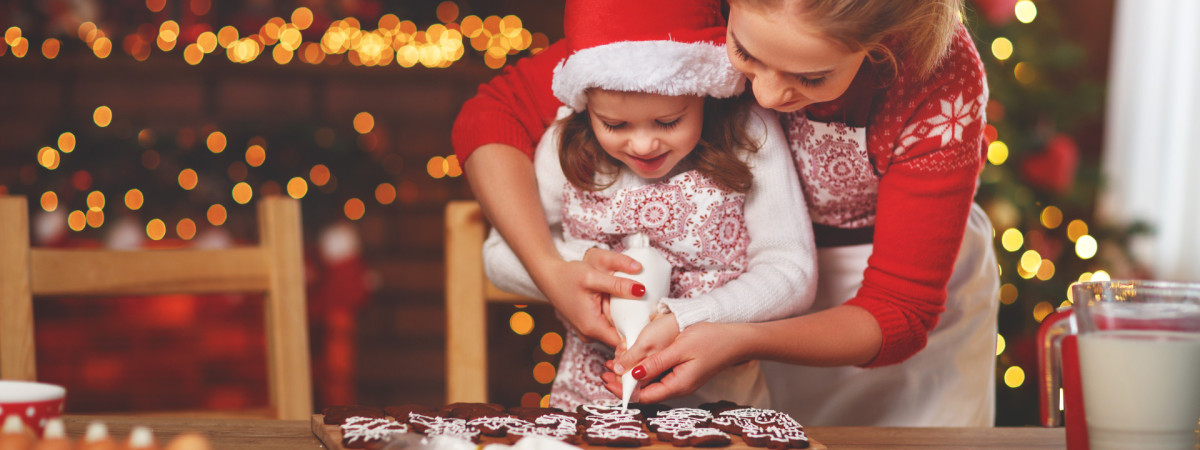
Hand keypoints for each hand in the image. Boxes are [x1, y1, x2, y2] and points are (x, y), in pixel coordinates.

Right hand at [531, 250, 643, 348]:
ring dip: (624, 318)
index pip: (624, 342)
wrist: (548, 275)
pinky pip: (607, 323)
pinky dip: (615, 315)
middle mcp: (589, 334)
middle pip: (621, 335)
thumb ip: (618, 284)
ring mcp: (587, 331)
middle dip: (634, 324)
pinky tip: (622, 303)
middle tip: (651, 310)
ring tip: (640, 305)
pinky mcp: (588, 324)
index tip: (654, 323)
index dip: (640, 334)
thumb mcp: (593, 276)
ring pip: (614, 329)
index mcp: (592, 328)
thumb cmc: (566, 276)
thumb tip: (642, 289)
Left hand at [602, 322, 750, 402]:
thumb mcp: (680, 348)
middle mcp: (678, 386)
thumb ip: (655, 362)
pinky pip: (659, 375)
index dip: (622, 390)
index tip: (605, 378)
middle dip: (623, 383)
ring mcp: (682, 380)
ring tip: (615, 364)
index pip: (643, 396)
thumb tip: (631, 374)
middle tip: (604, 371)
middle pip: (645, 392)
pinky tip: (636, 360)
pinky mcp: (684, 372)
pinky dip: (644, 369)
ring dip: (632, 375)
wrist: (738, 339)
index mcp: (677, 385)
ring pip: (651, 383)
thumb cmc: (712, 340)